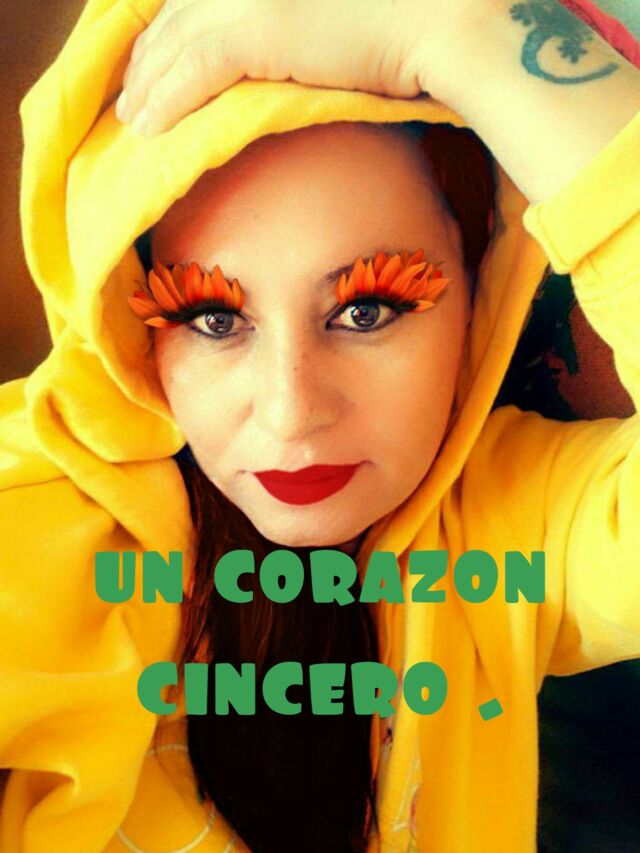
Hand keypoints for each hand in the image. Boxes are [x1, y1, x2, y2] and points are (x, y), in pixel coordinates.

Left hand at [115, 0, 468, 135]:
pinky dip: (166, 100)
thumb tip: (278, 54)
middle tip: (130, 96)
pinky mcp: (257, 30)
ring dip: (147, 86)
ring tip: (132, 118)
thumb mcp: (329, 20)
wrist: (433, 22)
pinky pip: (193, 71)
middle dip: (146, 61)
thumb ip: (291, 30)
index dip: (164, 35)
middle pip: (174, 18)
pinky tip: (148, 126)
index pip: (194, 3)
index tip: (147, 66)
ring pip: (174, 45)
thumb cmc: (399, 26)